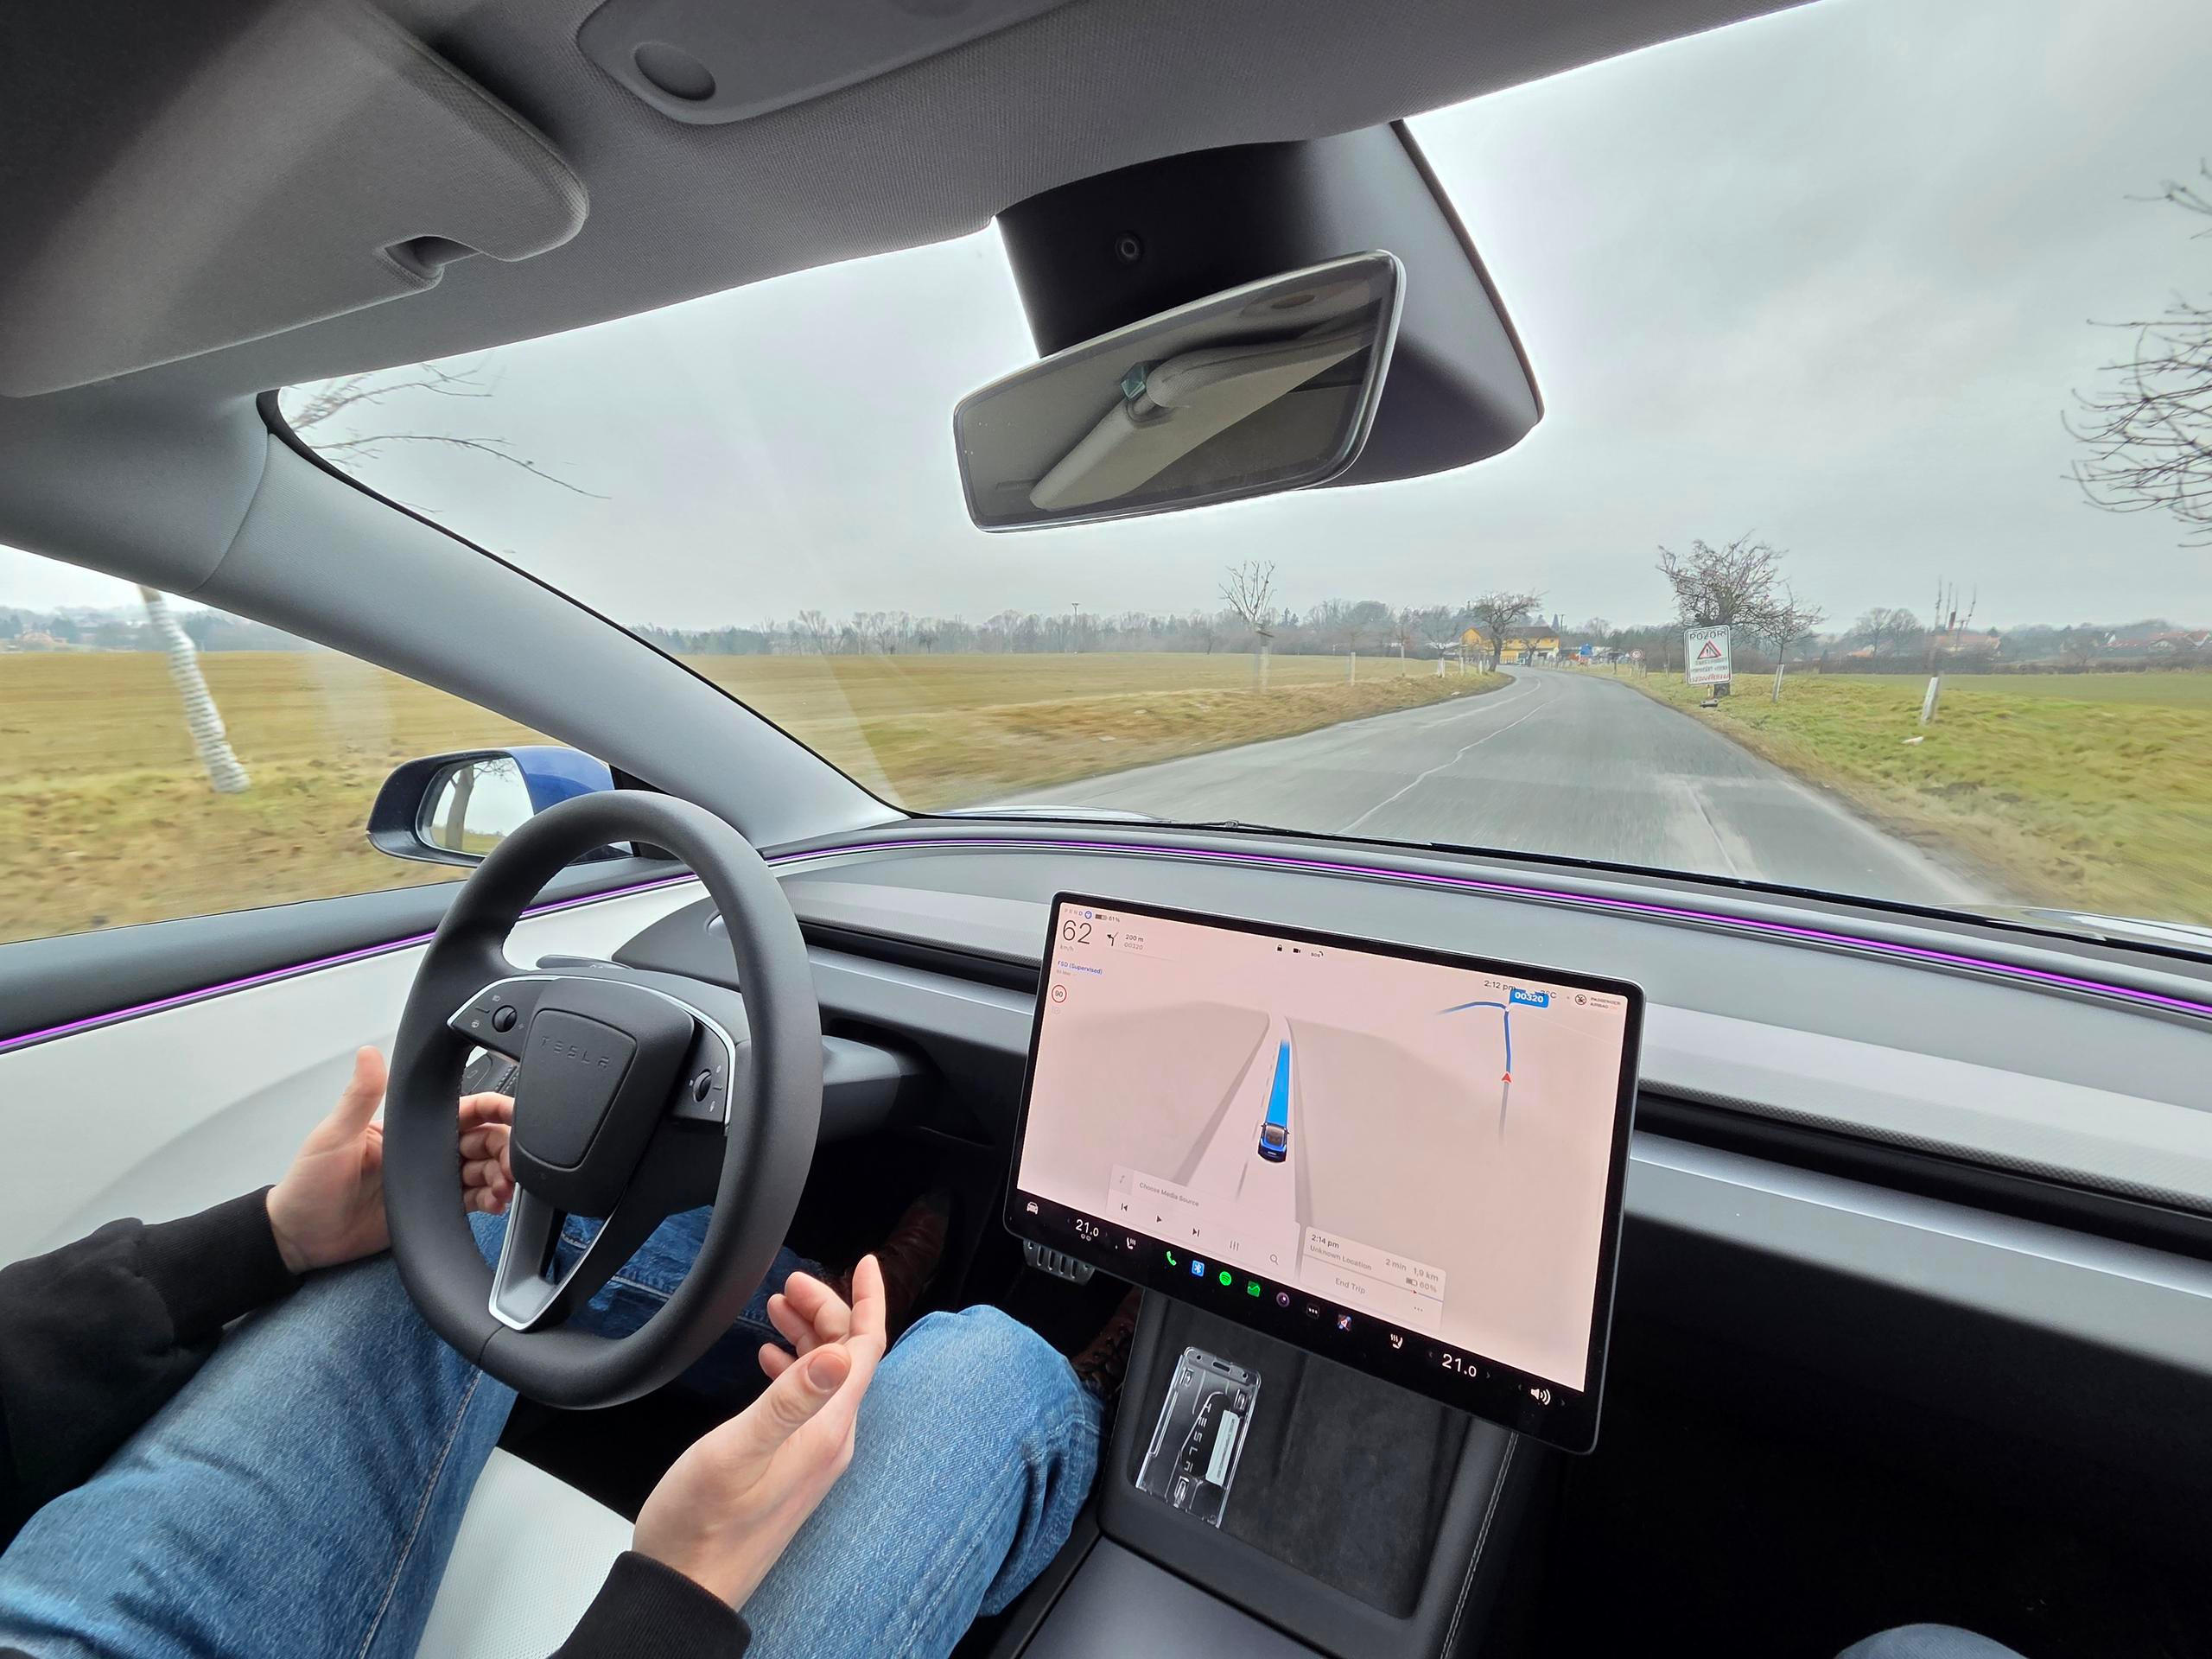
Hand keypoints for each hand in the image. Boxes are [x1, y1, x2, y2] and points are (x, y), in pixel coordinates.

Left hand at [265, 1046, 519, 1273]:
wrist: (300, 1238)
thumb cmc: (309, 1184)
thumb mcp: (333, 1135)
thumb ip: (359, 1096)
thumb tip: (369, 1053)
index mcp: (408, 1129)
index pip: (462, 1110)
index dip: (492, 1109)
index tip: (513, 1113)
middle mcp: (426, 1153)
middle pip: (482, 1141)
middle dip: (504, 1148)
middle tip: (512, 1162)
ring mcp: (430, 1183)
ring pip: (482, 1171)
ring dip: (501, 1175)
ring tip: (505, 1187)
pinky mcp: (431, 1211)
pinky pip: (471, 1202)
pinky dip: (490, 1200)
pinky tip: (496, 1203)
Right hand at [632, 1256, 886, 1607]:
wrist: (684, 1591)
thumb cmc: (700, 1526)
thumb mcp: (739, 1451)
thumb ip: (790, 1399)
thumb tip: (838, 1353)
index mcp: (826, 1431)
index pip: (866, 1350)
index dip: (869, 1302)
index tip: (864, 1264)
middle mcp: (829, 1443)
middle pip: (847, 1358)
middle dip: (827, 1311)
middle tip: (791, 1284)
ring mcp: (811, 1458)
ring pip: (825, 1378)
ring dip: (809, 1336)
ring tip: (779, 1307)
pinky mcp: (790, 1469)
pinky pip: (806, 1403)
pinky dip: (793, 1368)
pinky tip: (769, 1359)